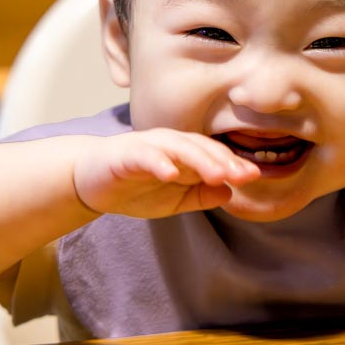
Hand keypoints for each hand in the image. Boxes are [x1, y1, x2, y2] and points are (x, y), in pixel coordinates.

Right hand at [73, 129, 260, 218]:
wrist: (90, 181)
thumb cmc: (135, 187)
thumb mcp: (174, 200)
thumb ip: (200, 196)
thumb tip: (229, 192)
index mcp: (184, 153)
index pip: (214, 156)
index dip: (234, 164)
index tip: (254, 175)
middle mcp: (169, 144)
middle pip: (201, 148)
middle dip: (223, 161)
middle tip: (242, 175)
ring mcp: (148, 146)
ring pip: (178, 147)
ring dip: (199, 159)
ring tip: (216, 174)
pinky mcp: (125, 154)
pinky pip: (145, 155)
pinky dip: (159, 162)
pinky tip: (171, 172)